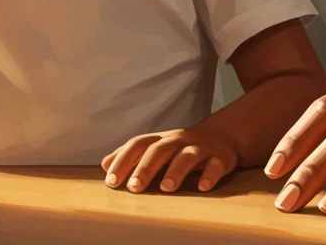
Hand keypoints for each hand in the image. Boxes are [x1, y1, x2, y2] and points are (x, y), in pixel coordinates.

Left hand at [101, 126, 239, 193]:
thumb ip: (132, 156)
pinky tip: (203, 187)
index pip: (138, 144)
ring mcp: (199, 147)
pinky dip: (209, 175)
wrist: (221, 137)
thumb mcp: (156, 148)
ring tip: (167, 188)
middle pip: (159, 149)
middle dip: (145, 167)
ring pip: (187, 155)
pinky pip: (215, 165)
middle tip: (134, 187)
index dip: (123, 160)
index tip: (110, 181)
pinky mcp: (219, 157)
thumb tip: (104, 164)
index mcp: (160, 139)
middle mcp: (178, 140)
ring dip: (176, 170)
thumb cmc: (181, 148)